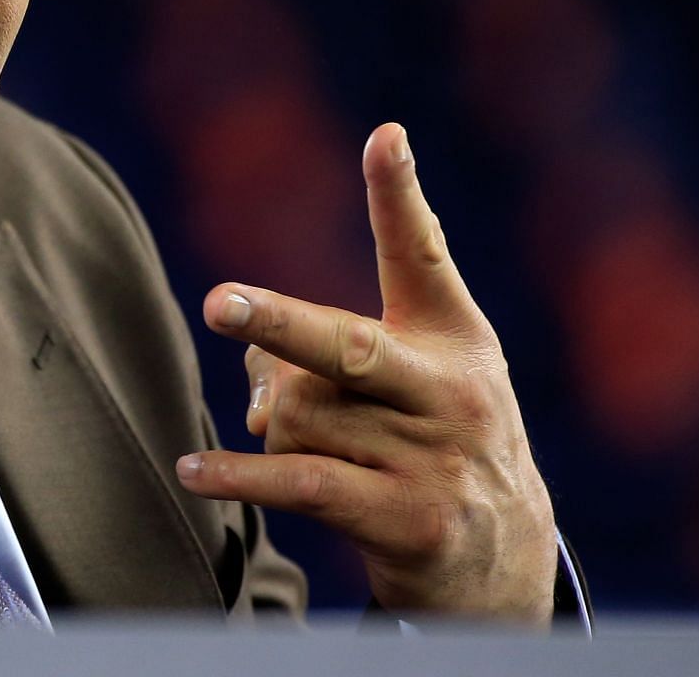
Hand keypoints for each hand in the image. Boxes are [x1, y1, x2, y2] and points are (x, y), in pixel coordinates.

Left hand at [175, 123, 556, 622]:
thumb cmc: (435, 440)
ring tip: (291, 438)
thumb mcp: (414, 379)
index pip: (422, 255)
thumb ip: (328, 352)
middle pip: (344, 346)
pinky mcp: (408, 520)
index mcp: (454, 338)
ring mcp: (432, 458)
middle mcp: (449, 390)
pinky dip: (241, 478)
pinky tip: (195, 472)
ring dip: (271, 426)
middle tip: (220, 305)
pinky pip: (301, 484)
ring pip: (298, 416)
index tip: (385, 136)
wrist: (503, 562)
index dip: (400, 196)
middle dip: (278, 322)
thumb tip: (256, 380)